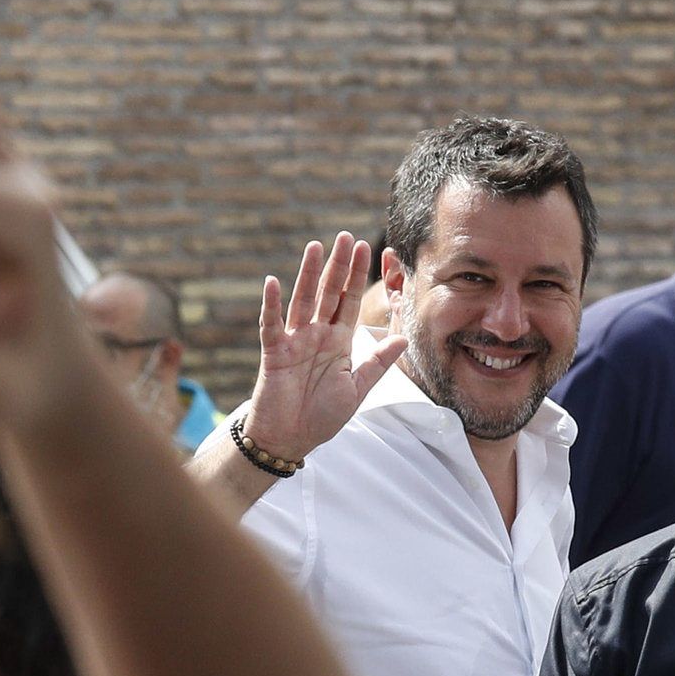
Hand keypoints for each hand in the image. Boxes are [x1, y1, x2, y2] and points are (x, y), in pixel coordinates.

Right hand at [243, 232, 406, 460]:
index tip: (365, 248)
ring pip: (303, 301)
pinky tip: (272, 282)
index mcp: (338, 342)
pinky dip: (271, 305)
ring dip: (309, 274)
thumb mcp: (358, 388)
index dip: (357, 276)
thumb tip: (404, 339)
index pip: (349, 302)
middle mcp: (316, 335)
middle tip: (346, 236)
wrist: (292, 438)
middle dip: (338, 266)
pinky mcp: (275, 353)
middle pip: (328, 293)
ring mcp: (294, 341)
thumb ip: (377, 362)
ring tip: (316, 247)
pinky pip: (272, 325)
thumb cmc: (322, 416)